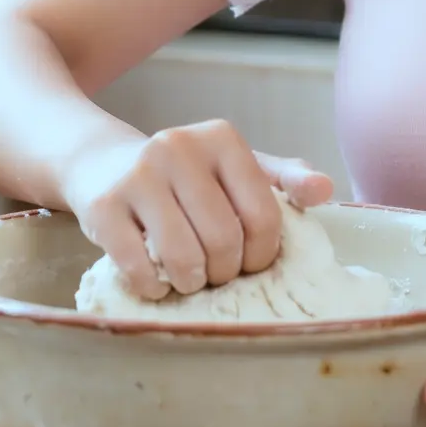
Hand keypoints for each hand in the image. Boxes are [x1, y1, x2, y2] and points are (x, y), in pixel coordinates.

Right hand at [58, 119, 332, 298]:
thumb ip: (282, 180)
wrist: (100, 163)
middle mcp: (179, 147)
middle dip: (225, 273)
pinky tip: (154, 279)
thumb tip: (325, 190)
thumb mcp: (233, 169)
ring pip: (184, 258)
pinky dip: (154, 288)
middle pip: (224, 241)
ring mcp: (137, 175)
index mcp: (221, 138)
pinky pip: (140, 268)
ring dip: (191, 283)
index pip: (264, 217)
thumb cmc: (182, 177)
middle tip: (215, 273)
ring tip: (187, 278)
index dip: (262, 256)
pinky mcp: (102, 206)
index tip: (249, 261)